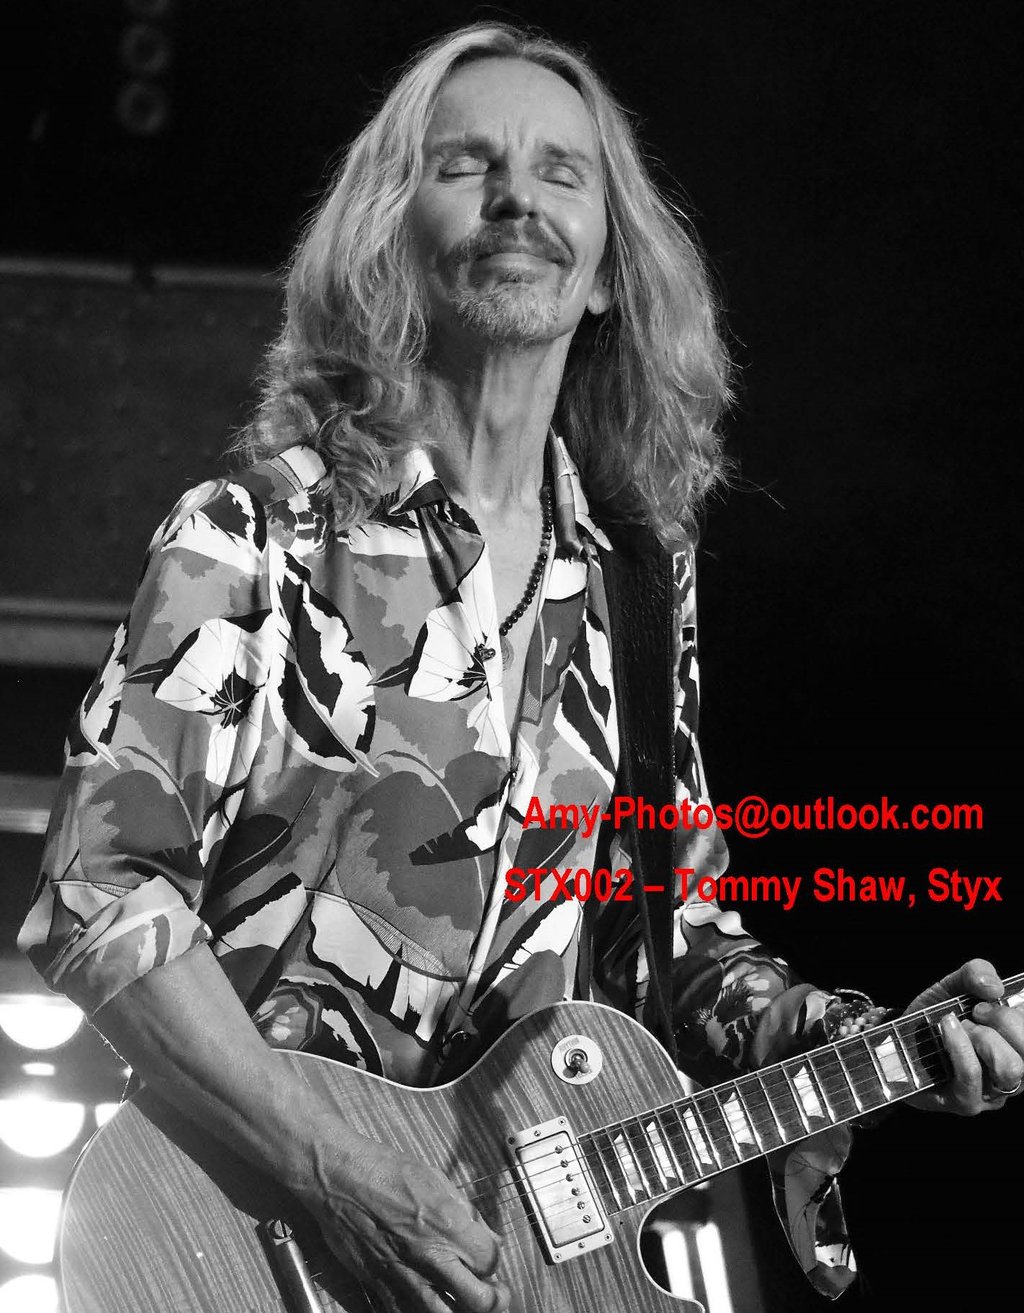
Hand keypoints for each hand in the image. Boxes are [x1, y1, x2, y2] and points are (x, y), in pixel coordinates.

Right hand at [299, 1130, 509, 1312]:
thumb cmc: (387, 1170)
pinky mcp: (380, 1286)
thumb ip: (466, 1214)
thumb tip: (488, 1237)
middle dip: (493, 1301)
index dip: (495, 1265)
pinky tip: (429, 1304)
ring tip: (463, 1304)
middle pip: (479, 1302)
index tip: (491, 1263)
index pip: (491, 1262)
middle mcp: (431, 1257)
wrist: (341, 1177)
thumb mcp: (438, 1180)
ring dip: (459, 1312)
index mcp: (450, 1225)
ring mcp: (404, 1276)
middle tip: (494, 1296)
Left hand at [904, 958, 1023, 1114]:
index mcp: (1017, 1044)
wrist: (897, 1040)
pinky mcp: (967, 1102)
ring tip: (958, 1025)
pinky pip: (973, 1075)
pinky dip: (959, 1046)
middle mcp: (1013, 1072)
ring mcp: (993, 1092)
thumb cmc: (934, 1015)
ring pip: (1009, 1067)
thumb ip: (977, 973)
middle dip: (1004, 1021)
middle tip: (976, 1011)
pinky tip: (946, 1030)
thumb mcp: (954, 985)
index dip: (1017, 1012)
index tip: (989, 1000)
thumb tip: (994, 988)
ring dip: (983, 1037)